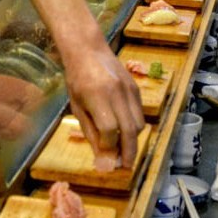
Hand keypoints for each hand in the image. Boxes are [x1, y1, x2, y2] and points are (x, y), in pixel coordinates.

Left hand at [63, 47, 144, 165]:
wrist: (88, 50)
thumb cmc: (76, 79)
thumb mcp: (77, 107)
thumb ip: (90, 132)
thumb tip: (102, 157)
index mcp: (97, 96)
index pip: (109, 129)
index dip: (108, 147)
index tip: (106, 161)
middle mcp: (117, 93)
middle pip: (129, 129)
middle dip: (128, 152)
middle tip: (124, 166)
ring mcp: (129, 90)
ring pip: (139, 123)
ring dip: (133, 141)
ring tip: (124, 151)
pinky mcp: (136, 88)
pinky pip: (140, 113)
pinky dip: (135, 127)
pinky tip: (126, 133)